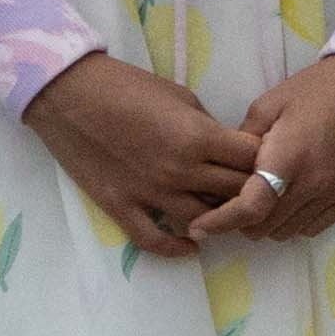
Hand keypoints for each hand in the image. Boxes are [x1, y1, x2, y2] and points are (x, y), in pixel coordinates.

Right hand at [26, 52, 261, 257]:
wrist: (69, 94)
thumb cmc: (128, 86)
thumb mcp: (182, 96)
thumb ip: (209, 126)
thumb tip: (229, 149)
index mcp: (200, 138)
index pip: (254, 162)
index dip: (265, 161)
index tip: (265, 161)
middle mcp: (181, 171)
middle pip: (236, 194)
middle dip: (250, 191)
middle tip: (252, 191)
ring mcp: (150, 192)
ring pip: (204, 221)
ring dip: (219, 220)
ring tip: (226, 215)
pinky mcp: (121, 206)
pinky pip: (154, 240)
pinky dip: (177, 248)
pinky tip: (192, 246)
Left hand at [223, 54, 334, 242]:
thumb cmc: (319, 88)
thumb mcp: (270, 104)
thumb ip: (243, 142)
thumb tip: (228, 169)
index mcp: (289, 157)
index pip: (250, 207)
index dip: (220, 222)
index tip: (200, 226)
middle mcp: (314, 183)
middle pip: (265, 226)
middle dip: (241, 221)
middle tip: (232, 202)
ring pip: (288, 232)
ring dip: (268, 223)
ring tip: (263, 201)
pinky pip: (313, 228)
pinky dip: (294, 222)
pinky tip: (290, 201)